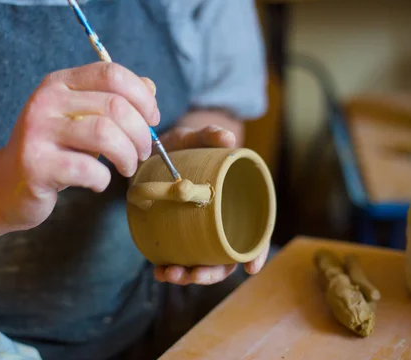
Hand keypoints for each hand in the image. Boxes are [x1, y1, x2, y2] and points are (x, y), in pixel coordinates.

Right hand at [0, 62, 158, 229]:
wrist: (7, 186)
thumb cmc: (55, 150)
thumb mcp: (84, 118)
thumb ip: (115, 100)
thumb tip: (150, 87)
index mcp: (60, 83)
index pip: (111, 73)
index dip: (142, 97)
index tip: (153, 120)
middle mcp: (46, 100)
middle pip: (115, 106)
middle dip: (141, 133)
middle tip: (142, 152)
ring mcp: (37, 131)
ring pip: (104, 134)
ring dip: (127, 155)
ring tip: (127, 167)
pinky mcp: (35, 165)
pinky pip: (87, 169)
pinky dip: (103, 179)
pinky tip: (98, 183)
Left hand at [151, 125, 269, 284]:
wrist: (154, 153)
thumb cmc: (182, 146)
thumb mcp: (194, 137)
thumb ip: (209, 134)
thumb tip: (228, 138)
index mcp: (236, 202)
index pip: (255, 232)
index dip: (256, 252)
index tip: (250, 269)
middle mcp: (220, 221)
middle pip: (226, 257)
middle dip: (211, 273)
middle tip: (194, 273)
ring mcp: (199, 231)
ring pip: (203, 262)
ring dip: (189, 275)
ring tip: (169, 273)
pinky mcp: (179, 234)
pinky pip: (180, 258)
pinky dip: (171, 268)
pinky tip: (159, 270)